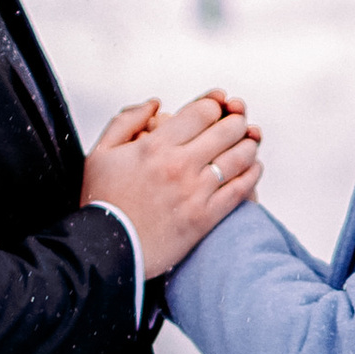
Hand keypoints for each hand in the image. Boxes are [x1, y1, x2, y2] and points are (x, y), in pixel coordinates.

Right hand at [83, 89, 262, 277]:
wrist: (107, 250)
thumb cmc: (102, 202)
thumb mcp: (101, 153)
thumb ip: (126, 121)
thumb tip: (155, 104)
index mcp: (156, 146)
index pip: (203, 112)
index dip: (215, 106)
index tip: (217, 108)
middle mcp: (179, 165)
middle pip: (227, 130)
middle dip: (236, 122)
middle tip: (238, 123)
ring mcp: (195, 192)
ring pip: (239, 157)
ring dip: (249, 145)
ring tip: (249, 143)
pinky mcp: (205, 217)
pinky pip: (241, 189)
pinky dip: (252, 174)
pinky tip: (253, 168)